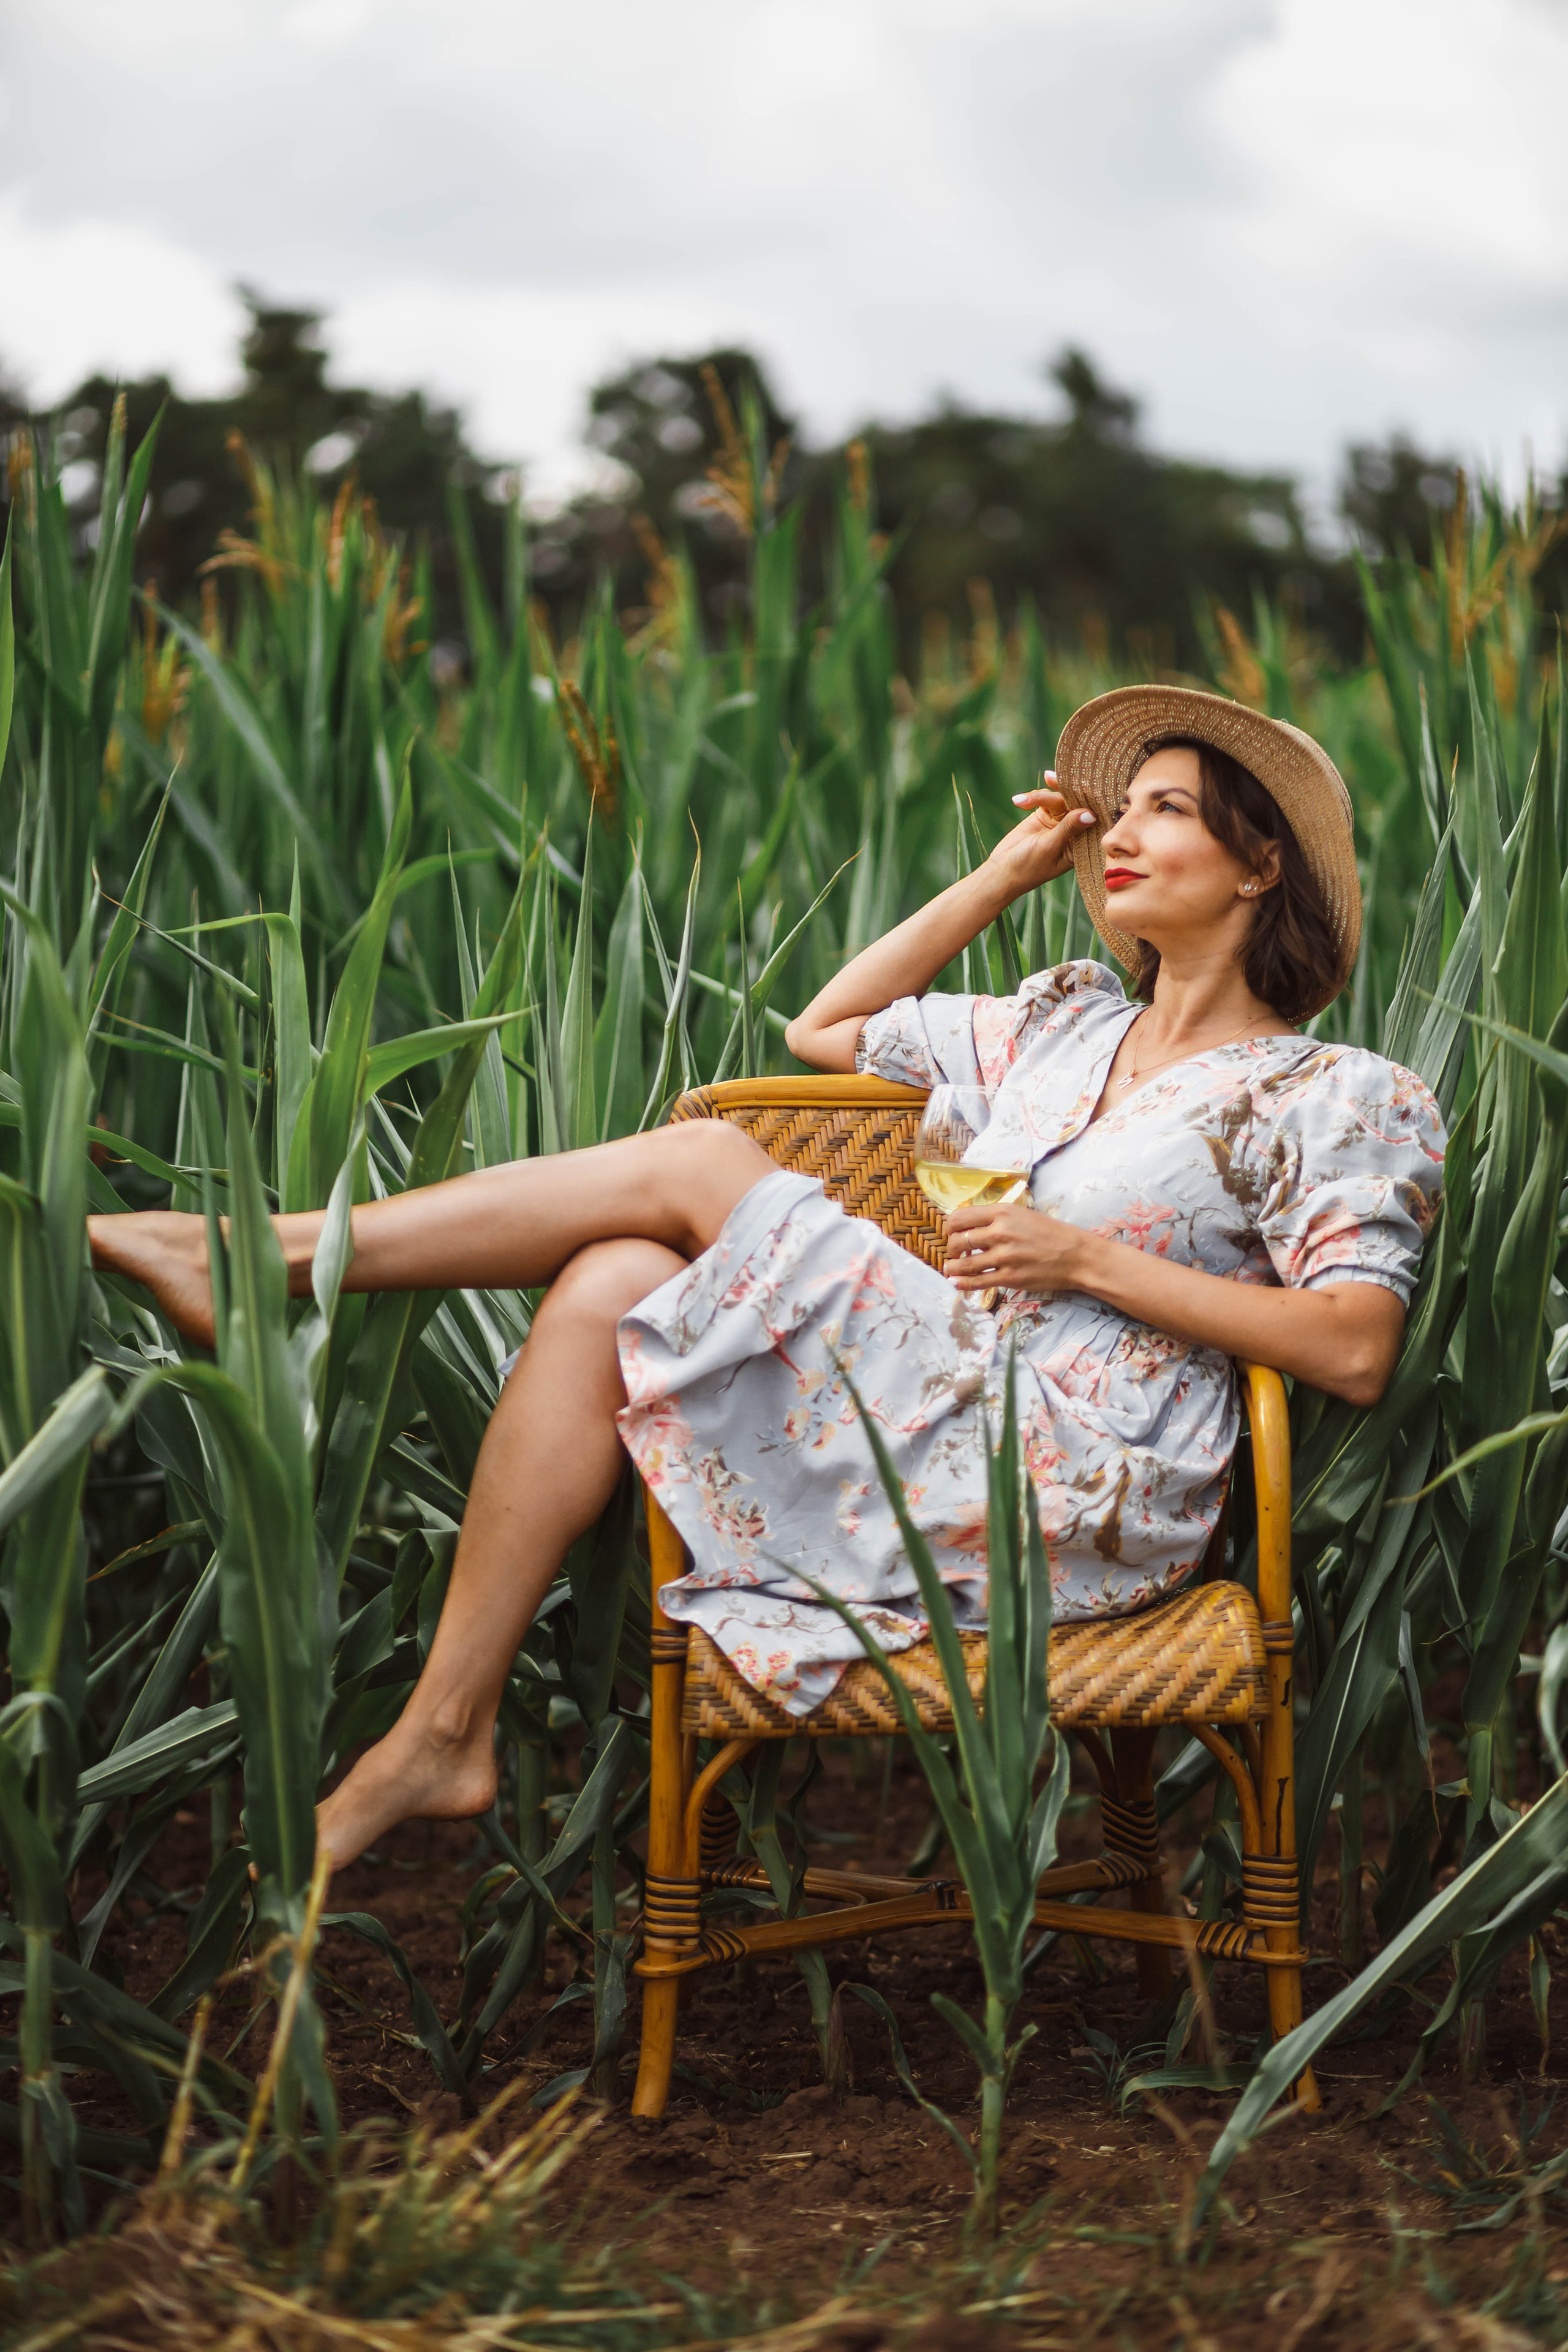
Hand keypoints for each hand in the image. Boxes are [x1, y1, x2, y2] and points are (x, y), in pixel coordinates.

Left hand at [943, 1202, 1085, 1294]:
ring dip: (952, 1267)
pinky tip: (956, 1282)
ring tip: (951, 1267)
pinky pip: (977, 1282)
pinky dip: (962, 1283)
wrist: (1076, 1256)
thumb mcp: (1021, 1214)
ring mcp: (1004, 1257)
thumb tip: (969, 1226)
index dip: (950, 1227)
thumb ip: (996, 1218)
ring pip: (964, 1264)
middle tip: (955, 1252)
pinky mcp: (1010, 1278)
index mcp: (1002, 1213)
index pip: (959, 1218)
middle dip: (951, 1248)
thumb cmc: (1050, 1233)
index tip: (952, 1233)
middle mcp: (1000, 1233)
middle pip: (958, 1241)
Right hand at [982, 772, 1097, 899]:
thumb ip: (1068, 828)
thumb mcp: (1050, 847)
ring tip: (1024, 801)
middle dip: (1065, 791)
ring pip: (1059, 798)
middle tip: (1051, 778)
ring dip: (1042, 796)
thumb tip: (1089, 813)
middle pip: (1076, 804)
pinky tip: (1019, 801)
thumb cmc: (1029, 867)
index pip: (1092, 819)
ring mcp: (1059, 822)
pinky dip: (1033, 797)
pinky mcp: (1044, 815)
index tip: (1085, 788)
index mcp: (1082, 844)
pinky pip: (1044, 798)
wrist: (1003, 871)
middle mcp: (1074, 831)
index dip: (1090, 802)